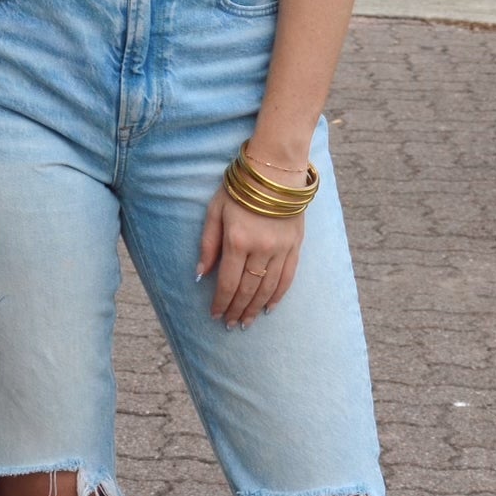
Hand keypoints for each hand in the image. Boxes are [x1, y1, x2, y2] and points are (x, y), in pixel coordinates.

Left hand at [196, 184, 302, 327]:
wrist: (275, 170)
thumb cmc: (240, 188)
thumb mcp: (215, 209)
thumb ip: (208, 244)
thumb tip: (200, 275)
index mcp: (237, 240)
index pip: (227, 282)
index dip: (221, 302)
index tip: (215, 315)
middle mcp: (260, 248)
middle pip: (247, 289)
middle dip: (237, 309)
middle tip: (230, 324)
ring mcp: (281, 248)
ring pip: (267, 288)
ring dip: (255, 308)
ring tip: (247, 322)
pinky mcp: (295, 245)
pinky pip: (288, 278)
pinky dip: (278, 295)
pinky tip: (269, 307)